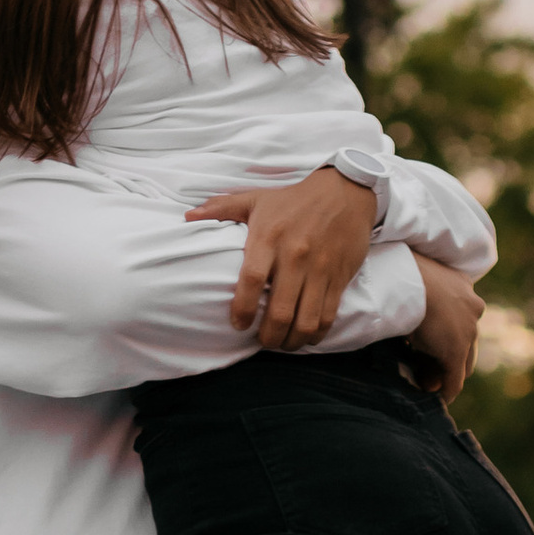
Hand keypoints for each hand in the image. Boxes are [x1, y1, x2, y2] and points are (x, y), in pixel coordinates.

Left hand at [186, 167, 377, 348]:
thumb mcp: (256, 198)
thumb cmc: (294, 199)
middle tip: (262, 341)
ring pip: (305, 320)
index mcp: (270, 237)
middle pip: (280, 311)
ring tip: (283, 343)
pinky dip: (316, 334)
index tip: (238, 324)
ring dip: (292, 341)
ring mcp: (319, 269)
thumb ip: (222, 208)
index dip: (242, 308)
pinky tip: (306, 335)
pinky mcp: (339, 277)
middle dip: (268, 336)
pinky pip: (327, 315)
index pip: (252, 280)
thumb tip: (188, 218)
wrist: (345, 192)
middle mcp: (295, 256)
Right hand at [405, 256, 483, 398]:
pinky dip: (449, 389)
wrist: (408, 277)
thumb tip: (410, 320)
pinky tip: (442, 397)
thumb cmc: (402, 272)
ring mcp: (467, 330)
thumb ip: (420, 298)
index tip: (436, 347)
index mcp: (462, 285)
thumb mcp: (415, 283)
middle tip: (436, 372)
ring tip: (434, 386)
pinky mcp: (456, 351)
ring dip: (449, 373)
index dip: (449, 336)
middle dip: (454, 358)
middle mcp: (472, 307)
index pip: (462, 318)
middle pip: (467, 341)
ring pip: (463, 360)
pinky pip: (455, 377)